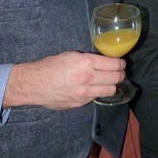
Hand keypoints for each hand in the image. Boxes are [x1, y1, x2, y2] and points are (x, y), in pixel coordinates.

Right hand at [3, 52, 125, 109]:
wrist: (35, 84)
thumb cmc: (52, 65)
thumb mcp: (72, 55)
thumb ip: (90, 59)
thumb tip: (104, 62)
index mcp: (87, 62)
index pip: (114, 64)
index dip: (121, 63)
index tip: (121, 63)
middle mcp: (88, 77)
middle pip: (116, 78)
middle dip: (120, 74)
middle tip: (119, 72)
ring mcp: (85, 92)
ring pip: (110, 90)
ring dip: (112, 85)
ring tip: (110, 82)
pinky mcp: (80, 103)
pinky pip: (96, 97)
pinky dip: (98, 92)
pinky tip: (95, 88)